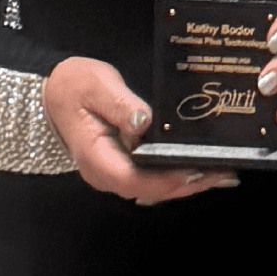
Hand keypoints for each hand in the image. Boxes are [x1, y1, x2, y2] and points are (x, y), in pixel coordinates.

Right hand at [42, 56, 236, 204]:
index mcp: (97, 158)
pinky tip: (198, 168)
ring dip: (187, 182)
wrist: (52, 92)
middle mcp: (106, 174)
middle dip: (189, 184)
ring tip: (221, 173)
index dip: (168, 179)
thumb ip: (120, 103)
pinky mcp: (123, 166)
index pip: (135, 179)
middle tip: (224, 174)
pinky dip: (176, 175)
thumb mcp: (96, 86)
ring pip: (155, 188)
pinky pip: (152, 178)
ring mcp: (114, 173)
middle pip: (151, 190)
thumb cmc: (72, 87)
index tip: (195, 170)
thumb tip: (143, 122)